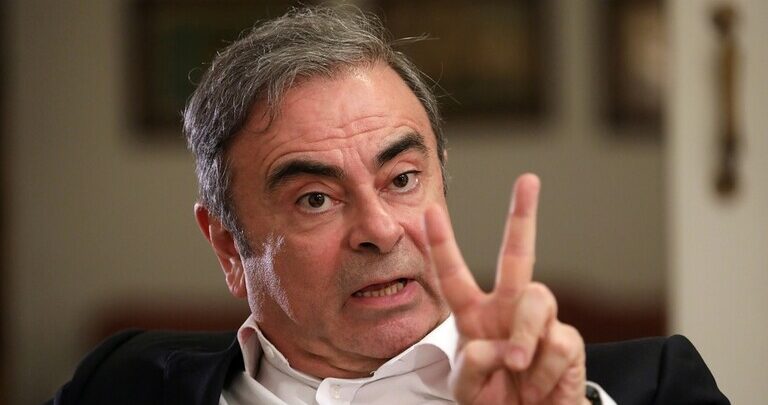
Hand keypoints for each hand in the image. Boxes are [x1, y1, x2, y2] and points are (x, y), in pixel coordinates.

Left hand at [425, 174, 587, 403]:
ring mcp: (540, 322)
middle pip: (518, 254)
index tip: (429, 212)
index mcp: (475, 316)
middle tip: (528, 180)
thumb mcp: (467, 388)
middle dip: (522, 215)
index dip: (441, 245)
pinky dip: (542, 369)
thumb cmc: (496, 400)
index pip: (454, 275)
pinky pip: (557, 341)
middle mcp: (507, 309)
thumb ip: (472, 366)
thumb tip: (496, 346)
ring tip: (516, 365)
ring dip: (523, 335)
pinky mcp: (568, 342)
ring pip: (536, 297)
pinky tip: (537, 385)